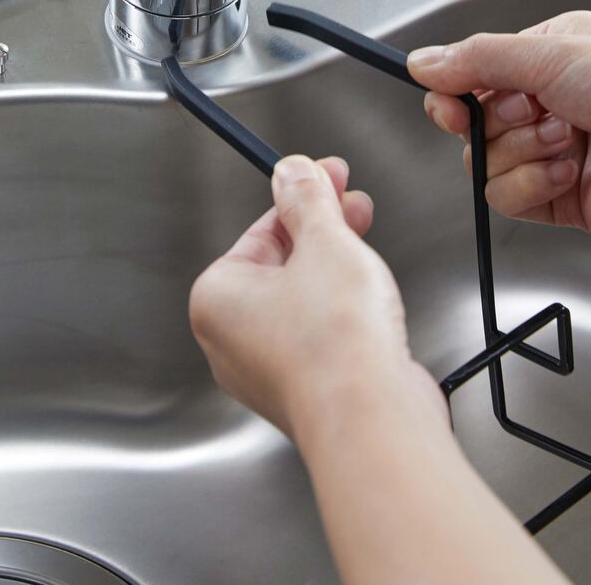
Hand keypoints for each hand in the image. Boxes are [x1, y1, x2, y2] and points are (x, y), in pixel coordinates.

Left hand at [189, 154, 443, 439]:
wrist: (372, 417)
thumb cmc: (334, 343)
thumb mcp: (324, 241)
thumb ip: (308, 199)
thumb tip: (293, 172)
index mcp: (217, 298)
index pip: (261, 229)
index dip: (302, 197)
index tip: (328, 176)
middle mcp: (232, 340)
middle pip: (282, 263)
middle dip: (324, 229)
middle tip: (354, 204)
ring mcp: (269, 371)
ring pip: (304, 298)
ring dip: (338, 268)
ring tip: (369, 249)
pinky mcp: (308, 391)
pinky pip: (322, 334)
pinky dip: (346, 311)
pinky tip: (373, 301)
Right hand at [408, 10, 590, 230]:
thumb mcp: (552, 54)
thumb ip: (478, 59)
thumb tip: (422, 62)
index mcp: (538, 59)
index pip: (468, 80)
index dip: (451, 98)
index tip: (451, 107)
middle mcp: (540, 105)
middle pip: (471, 128)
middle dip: (500, 123)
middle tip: (533, 110)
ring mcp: (548, 153)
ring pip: (485, 166)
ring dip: (523, 153)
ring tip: (567, 139)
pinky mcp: (558, 196)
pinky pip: (508, 199)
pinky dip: (533, 185)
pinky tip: (569, 170)